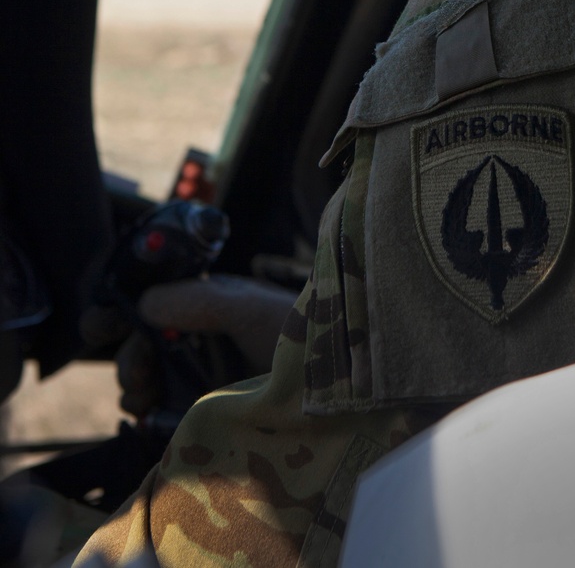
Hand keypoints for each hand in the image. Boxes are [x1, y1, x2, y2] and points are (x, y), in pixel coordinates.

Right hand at [80, 276, 296, 416]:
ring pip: (144, 382)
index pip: (148, 304)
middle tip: (138, 372)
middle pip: (139, 346)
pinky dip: (147, 415)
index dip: (118, 312)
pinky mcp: (201, 414)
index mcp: (204, 306)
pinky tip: (152, 416)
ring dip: (133, 387)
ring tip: (144, 395)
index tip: (98, 325)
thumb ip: (198, 302)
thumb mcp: (248, 309)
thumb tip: (143, 305)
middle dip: (128, 357)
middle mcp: (196, 340)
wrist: (331, 383)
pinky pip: (159, 416)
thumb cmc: (297, 331)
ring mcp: (197, 378)